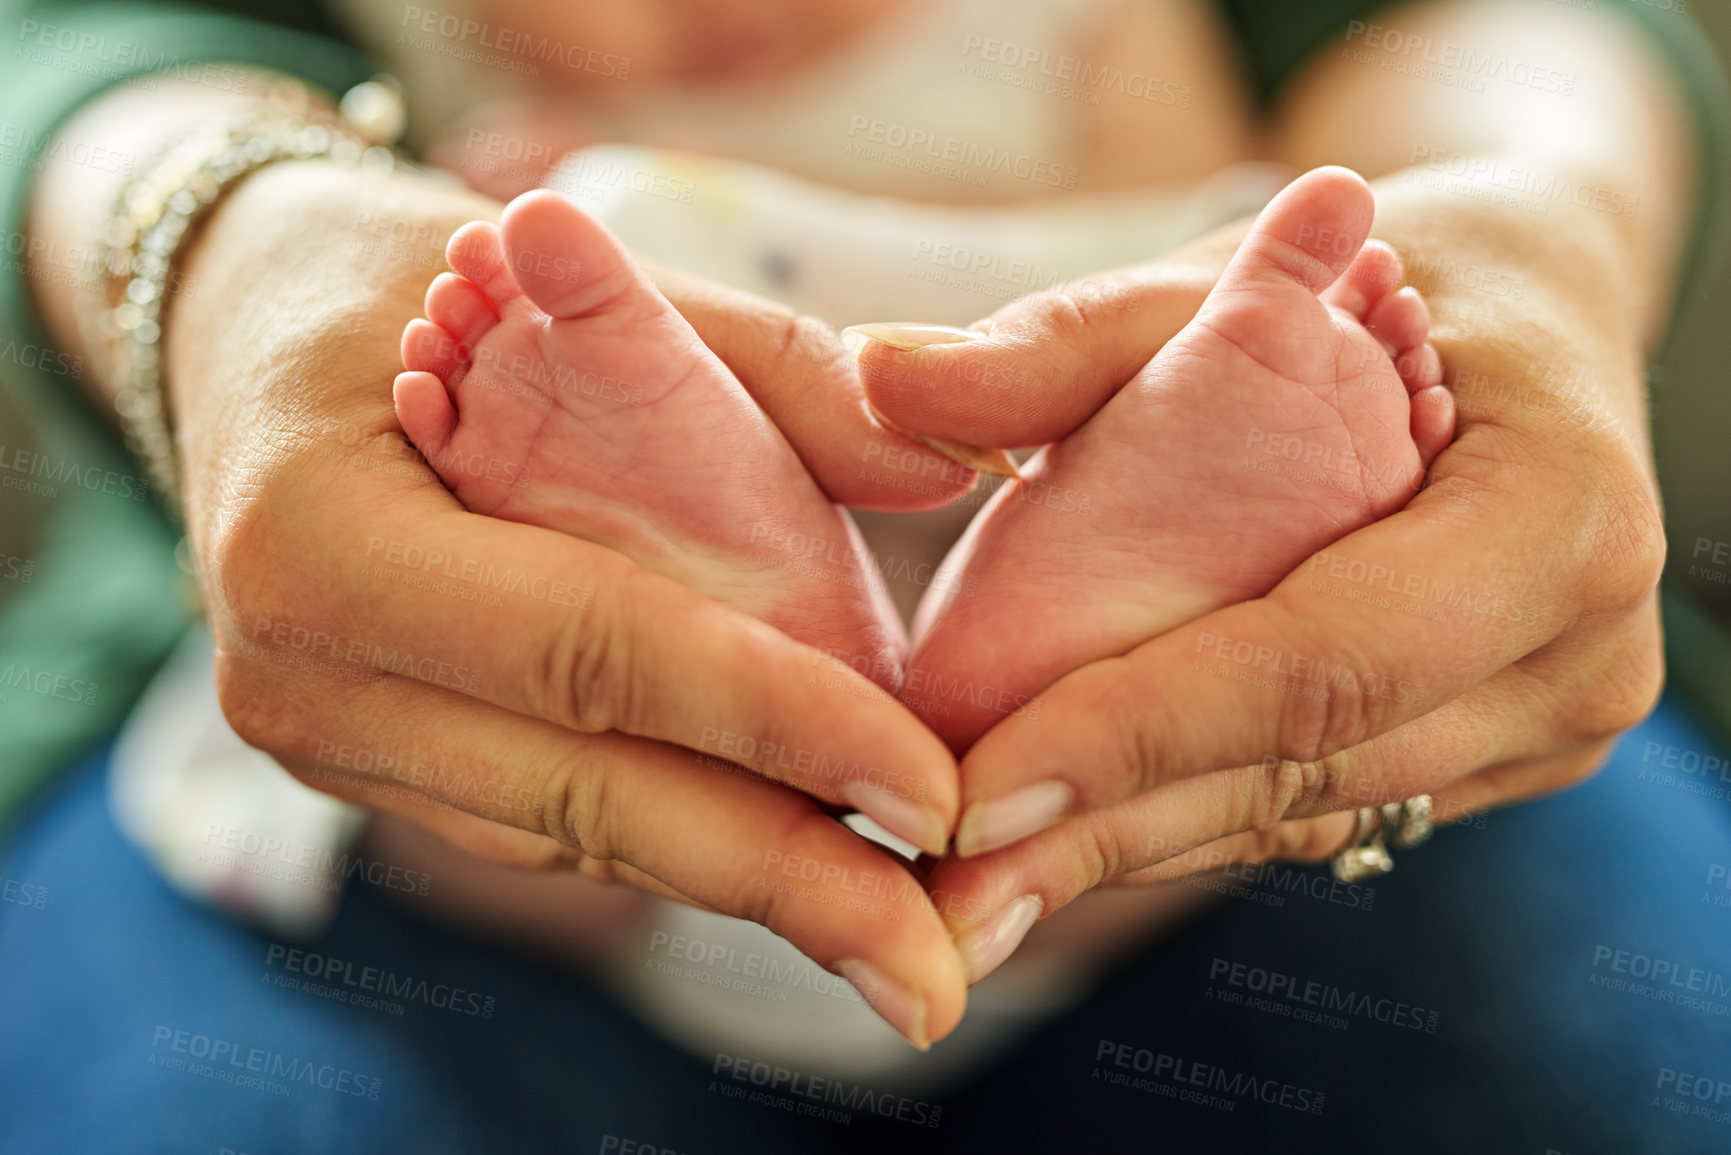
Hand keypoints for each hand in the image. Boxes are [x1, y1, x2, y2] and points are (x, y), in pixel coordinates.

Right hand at [165, 159, 974, 1045]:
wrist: (239, 331)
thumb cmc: (409, 274)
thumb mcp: (579, 274)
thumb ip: (771, 364)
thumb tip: (961, 470)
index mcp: (326, 534)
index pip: (589, 650)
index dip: (770, 722)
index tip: (932, 790)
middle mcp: (305, 673)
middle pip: (583, 794)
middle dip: (783, 879)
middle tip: (937, 972)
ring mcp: (327, 741)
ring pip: (572, 833)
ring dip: (745, 883)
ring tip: (897, 943)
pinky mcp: (368, 766)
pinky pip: (544, 820)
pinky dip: (675, 838)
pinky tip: (792, 868)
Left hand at [858, 181, 1665, 980]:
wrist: (1529, 315)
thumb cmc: (1387, 270)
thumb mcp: (1241, 278)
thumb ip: (1065, 338)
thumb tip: (879, 373)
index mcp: (1551, 512)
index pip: (1320, 657)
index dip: (1140, 734)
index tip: (973, 795)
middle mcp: (1574, 649)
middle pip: (1300, 767)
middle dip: (1099, 836)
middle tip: (933, 899)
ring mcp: (1546, 721)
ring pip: (1298, 810)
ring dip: (1123, 854)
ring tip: (964, 903)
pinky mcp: (1493, 753)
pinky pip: (1316, 803)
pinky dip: (1181, 820)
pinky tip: (1057, 852)